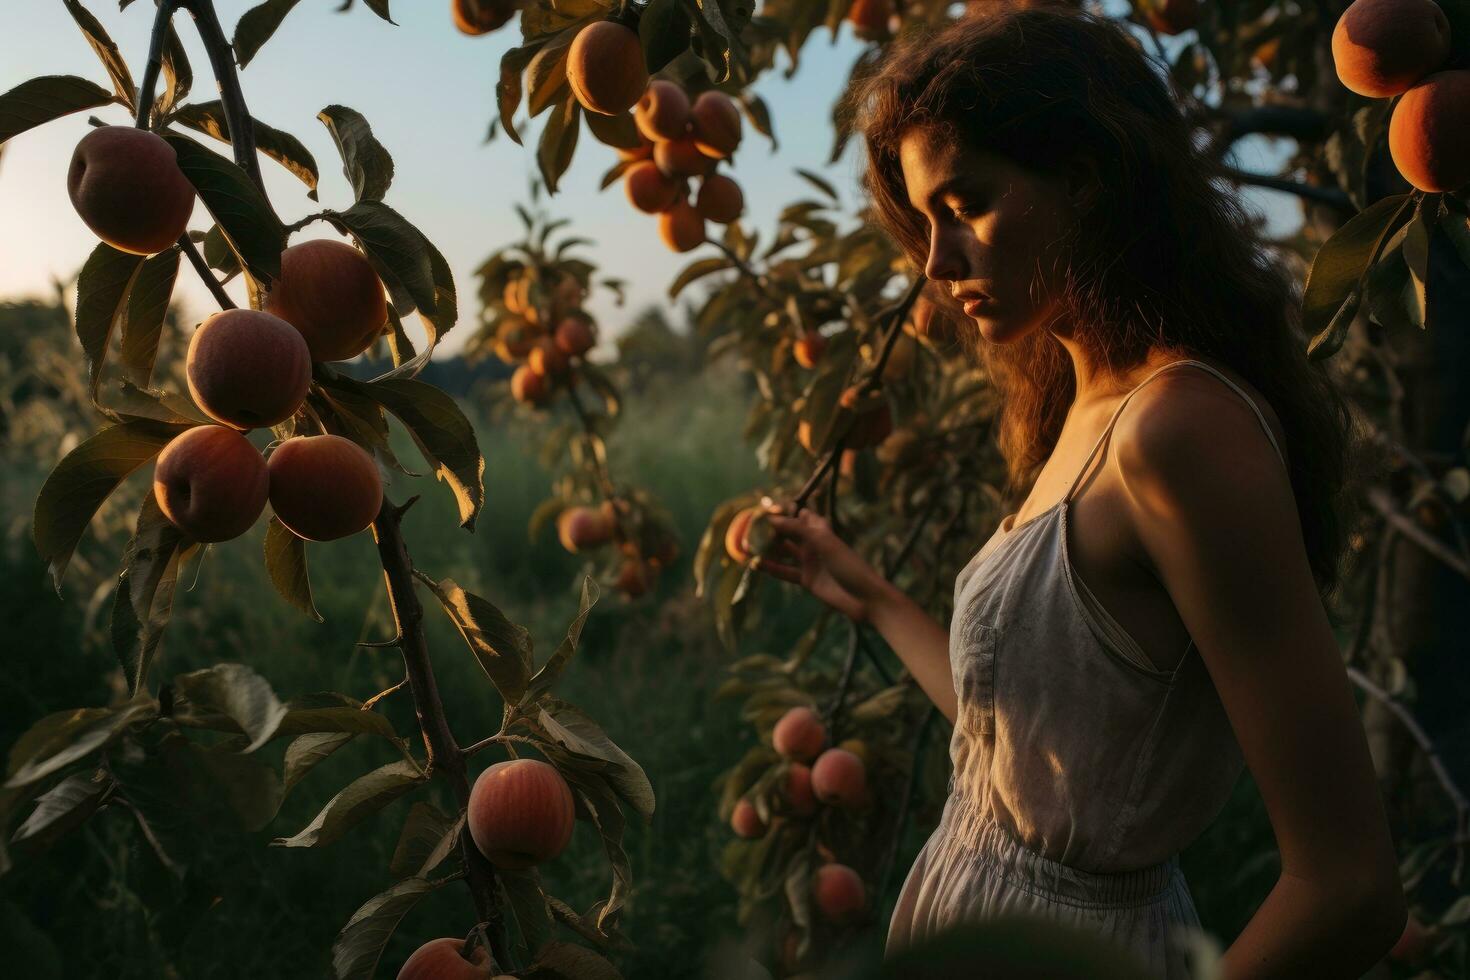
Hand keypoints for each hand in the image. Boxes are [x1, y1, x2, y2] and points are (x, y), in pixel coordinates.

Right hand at [752, 505, 888, 623]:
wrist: (865, 598)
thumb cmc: (849, 565)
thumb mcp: (823, 542)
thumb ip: (797, 529)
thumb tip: (772, 518)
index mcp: (821, 530)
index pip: (799, 514)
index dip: (784, 510)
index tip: (764, 507)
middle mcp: (814, 544)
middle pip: (788, 532)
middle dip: (771, 529)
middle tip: (749, 526)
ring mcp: (810, 562)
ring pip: (784, 551)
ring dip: (768, 548)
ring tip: (747, 544)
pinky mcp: (806, 580)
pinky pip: (784, 571)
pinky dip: (770, 568)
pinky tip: (754, 564)